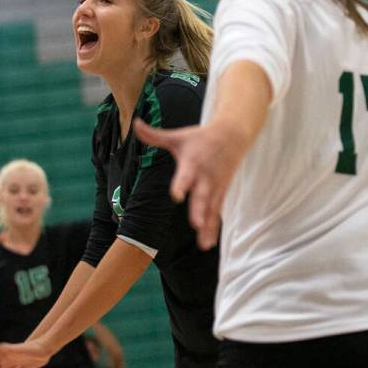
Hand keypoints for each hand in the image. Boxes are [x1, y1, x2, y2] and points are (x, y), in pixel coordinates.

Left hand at [134, 118, 245, 248]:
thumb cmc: (200, 137)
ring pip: (212, 209)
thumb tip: (135, 123)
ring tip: (203, 244)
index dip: (181, 185)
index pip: (186, 175)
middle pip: (202, 196)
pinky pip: (217, 213)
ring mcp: (215, 187)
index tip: (177, 195)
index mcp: (192, 163)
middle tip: (196, 224)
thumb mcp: (177, 136)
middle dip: (199, 210)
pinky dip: (214, 228)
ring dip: (208, 226)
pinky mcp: (222, 193)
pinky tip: (207, 244)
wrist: (233, 135)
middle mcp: (205, 177)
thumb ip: (154, 135)